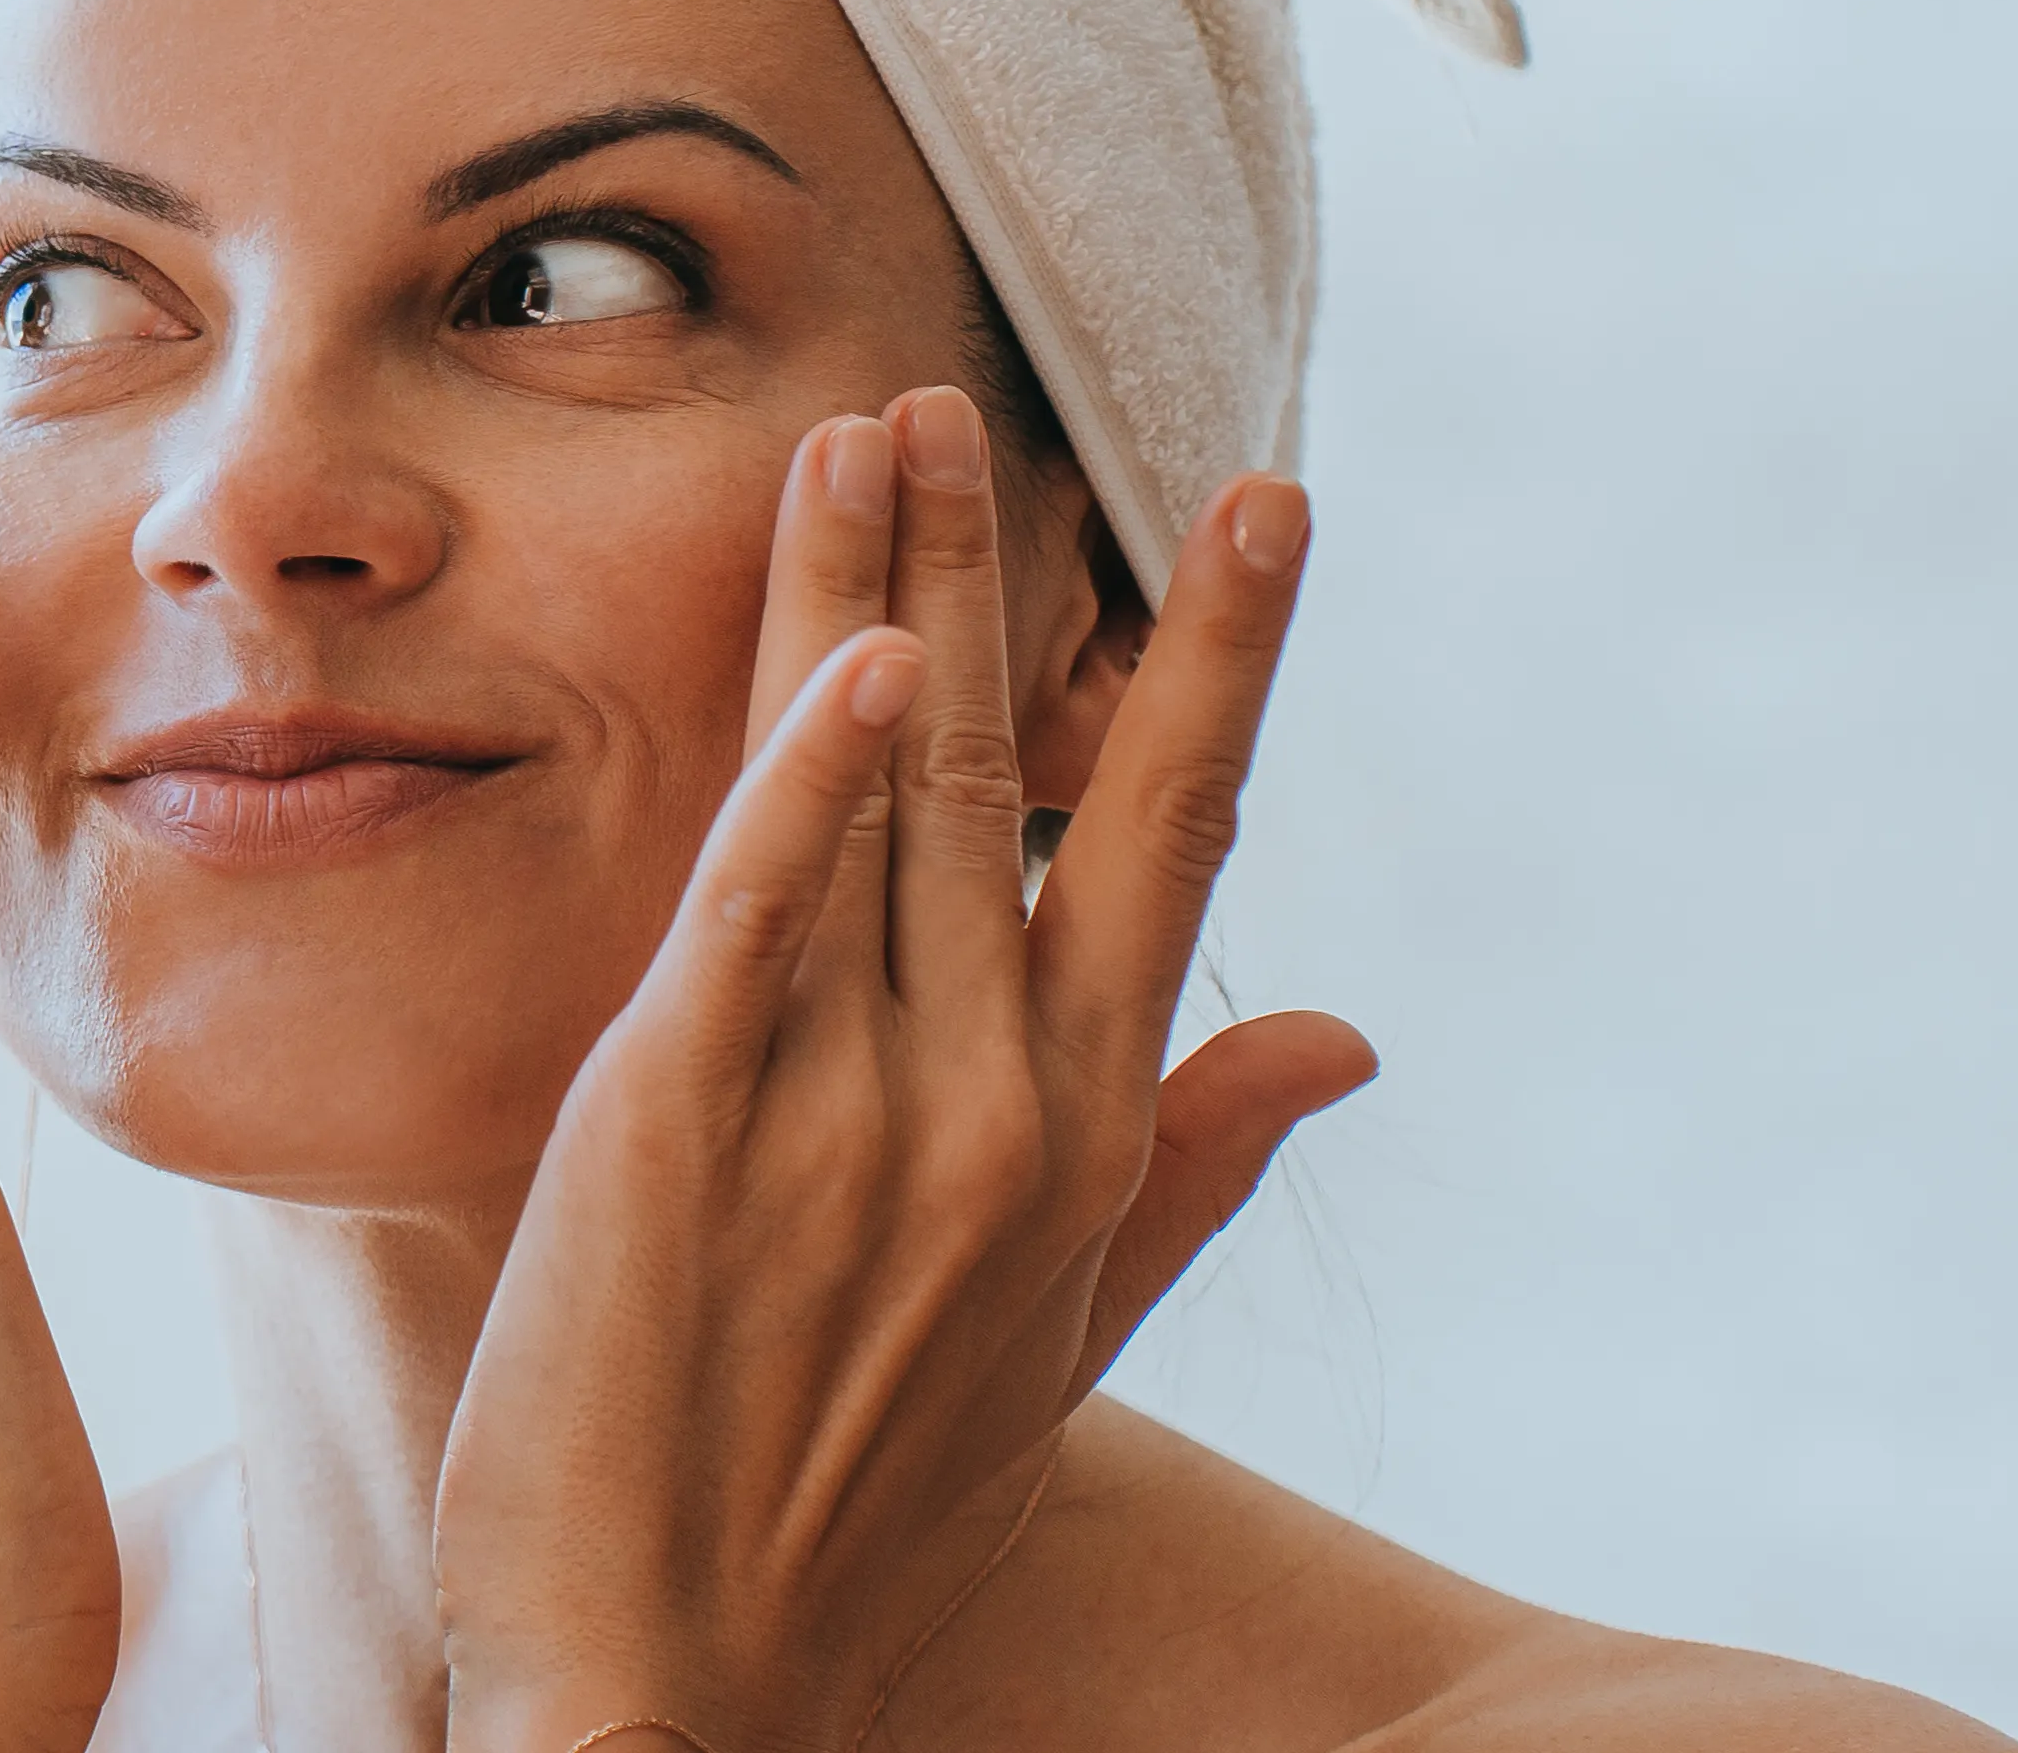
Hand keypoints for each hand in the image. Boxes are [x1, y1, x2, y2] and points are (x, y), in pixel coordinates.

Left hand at [430, 390, 1376, 1752]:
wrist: (676, 1690)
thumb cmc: (853, 1521)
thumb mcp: (1066, 1344)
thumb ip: (1195, 1171)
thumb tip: (1341, 1035)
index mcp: (1079, 1142)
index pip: (1170, 848)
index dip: (1218, 666)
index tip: (1255, 503)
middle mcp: (991, 1106)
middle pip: (1017, 779)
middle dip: (1005, 572)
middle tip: (990, 394)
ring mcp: (846, 1116)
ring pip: (881, 802)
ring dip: (882, 601)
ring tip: (882, 427)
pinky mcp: (684, 1133)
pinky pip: (756, 920)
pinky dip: (795, 784)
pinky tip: (827, 659)